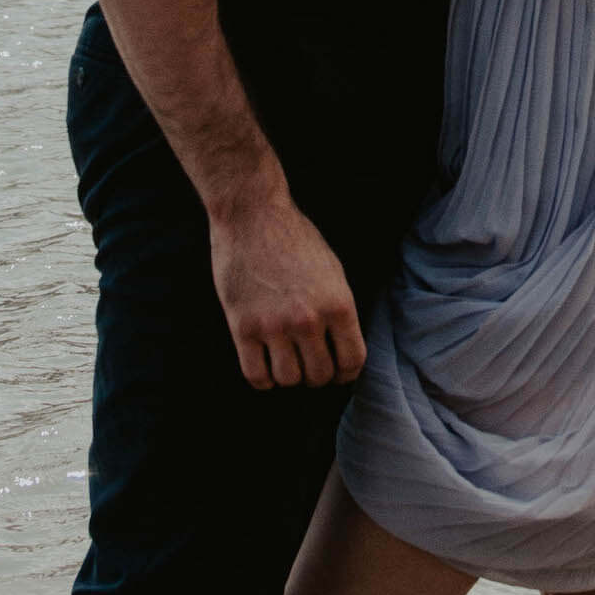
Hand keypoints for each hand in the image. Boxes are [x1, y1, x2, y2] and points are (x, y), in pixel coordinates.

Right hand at [208, 187, 366, 388]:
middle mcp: (309, 319)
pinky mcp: (242, 327)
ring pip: (288, 380)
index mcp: (338, 304)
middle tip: (308, 364)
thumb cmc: (293, 238)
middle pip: (319, 376)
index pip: (352, 361)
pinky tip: (264, 364)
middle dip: (316, 376)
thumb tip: (341, 347)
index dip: (346, 373)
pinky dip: (263, 379)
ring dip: (289, 377)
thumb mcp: (332, 270)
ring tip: (286, 361)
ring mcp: (274, 325)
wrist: (252, 215)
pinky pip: (256, 376)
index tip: (338, 373)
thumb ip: (338, 310)